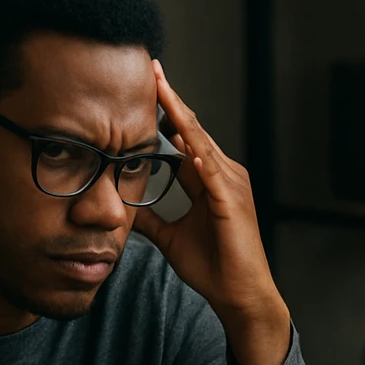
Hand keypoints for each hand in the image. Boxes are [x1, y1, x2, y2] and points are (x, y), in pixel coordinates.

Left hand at [134, 61, 291, 364]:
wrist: (240, 295)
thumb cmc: (214, 269)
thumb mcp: (170, 238)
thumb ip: (151, 218)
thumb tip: (123, 207)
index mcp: (210, 180)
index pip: (184, 136)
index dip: (165, 111)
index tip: (144, 86)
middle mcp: (224, 175)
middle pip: (193, 128)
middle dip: (171, 99)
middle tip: (149, 68)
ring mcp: (231, 186)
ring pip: (201, 141)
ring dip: (180, 114)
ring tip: (160, 88)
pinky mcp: (232, 203)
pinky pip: (211, 171)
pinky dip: (196, 153)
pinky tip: (180, 136)